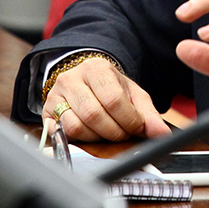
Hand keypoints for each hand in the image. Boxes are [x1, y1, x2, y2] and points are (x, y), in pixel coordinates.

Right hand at [42, 56, 169, 141]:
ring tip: (108, 132)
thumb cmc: (110, 89)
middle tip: (123, 133)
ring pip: (77, 126)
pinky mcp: (47, 111)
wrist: (85, 81)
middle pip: (94, 115)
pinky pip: (63, 132)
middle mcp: (72, 78)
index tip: (137, 128)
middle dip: (114, 131)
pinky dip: (81, 139)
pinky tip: (91, 133)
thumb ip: (148, 115)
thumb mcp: (133, 95)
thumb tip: (161, 134)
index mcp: (97, 68)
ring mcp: (56, 94)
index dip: (128, 120)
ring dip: (97, 137)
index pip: (113, 99)